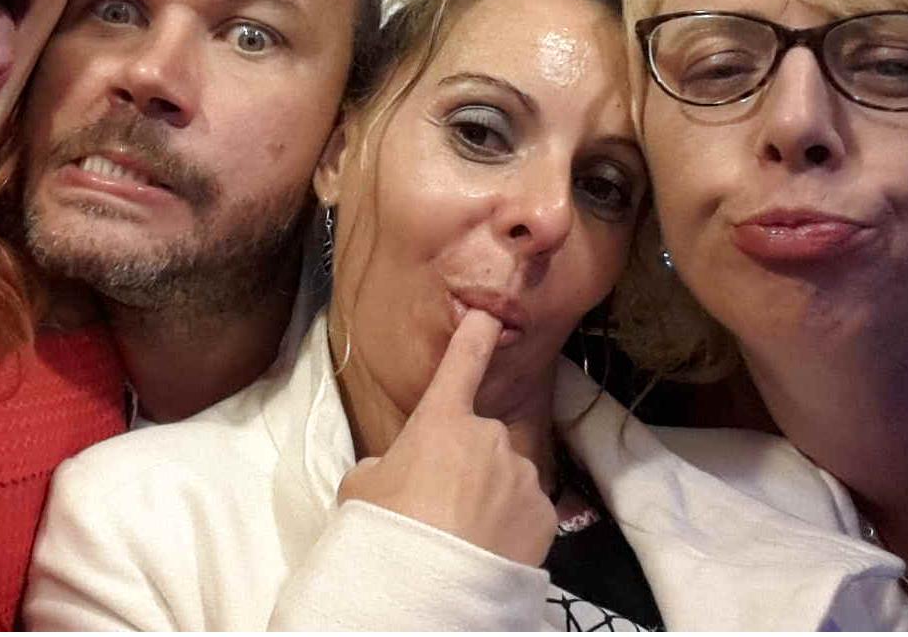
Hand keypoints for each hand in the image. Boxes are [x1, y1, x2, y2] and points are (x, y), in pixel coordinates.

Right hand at [336, 308, 555, 567]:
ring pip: (506, 480)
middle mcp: (489, 435)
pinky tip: (490, 552)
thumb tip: (394, 472)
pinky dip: (512, 529)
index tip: (490, 314)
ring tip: (465, 538)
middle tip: (441, 508)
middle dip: (466, 467)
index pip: (462, 362)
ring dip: (491, 500)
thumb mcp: (362, 490)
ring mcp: (521, 474)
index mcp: (442, 420)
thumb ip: (384, 466)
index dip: (476, 335)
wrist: (430, 593)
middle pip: (479, 443)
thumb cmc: (388, 531)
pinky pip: (527, 513)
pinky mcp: (545, 515)